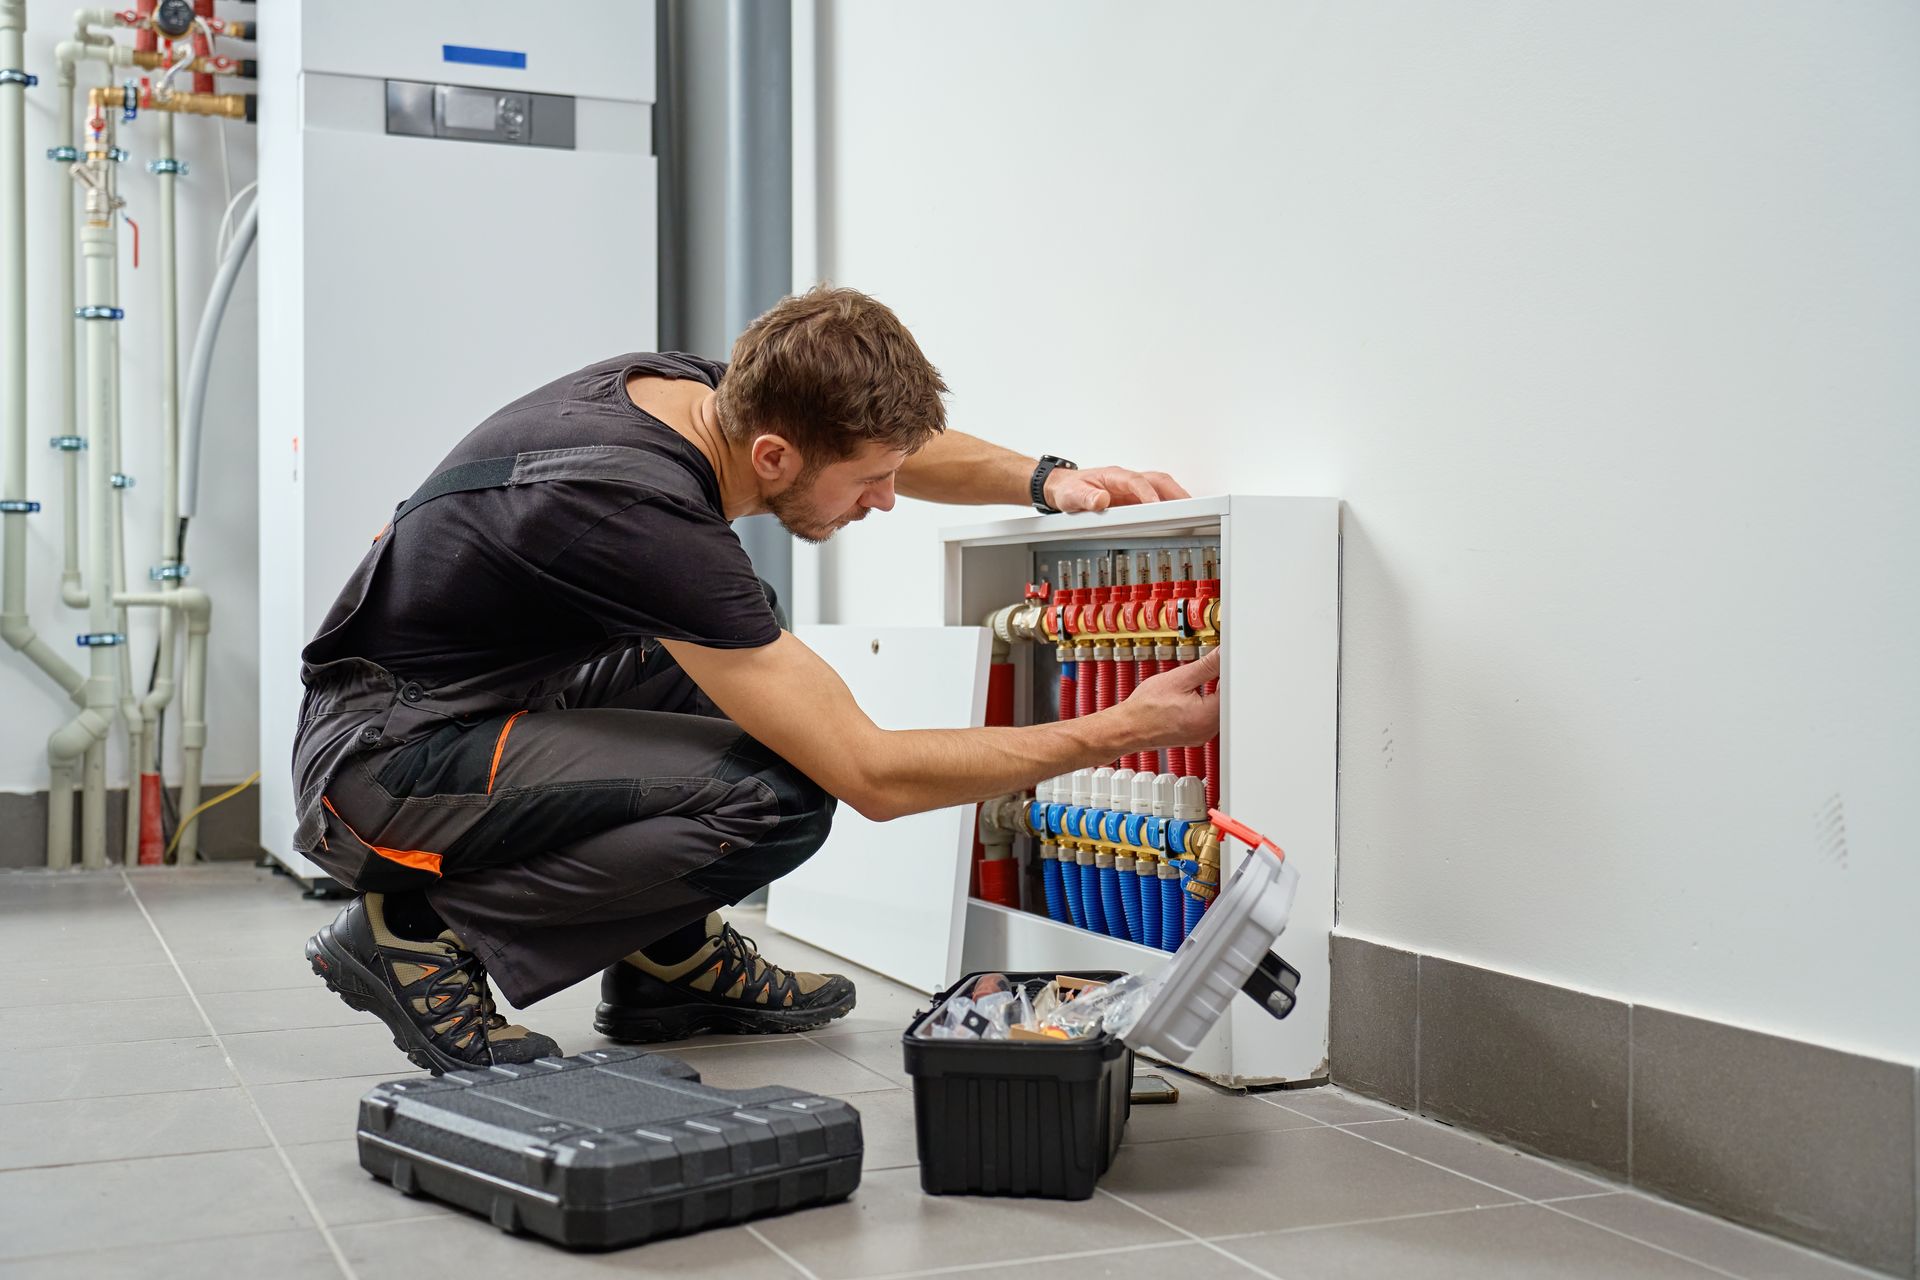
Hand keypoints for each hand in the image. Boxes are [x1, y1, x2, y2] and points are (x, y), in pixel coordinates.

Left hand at [1046, 465, 1190, 512]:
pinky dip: (1170, 504)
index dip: (1147, 493)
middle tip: (1189, 507)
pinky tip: (1178, 515)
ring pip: (1161, 487)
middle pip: (1158, 480)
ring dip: (1177, 497)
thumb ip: (1086, 498)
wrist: (1064, 488)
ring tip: (1192, 512)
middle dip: (1174, 492)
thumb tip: (1101, 499)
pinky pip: (1157, 498)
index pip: (1136, 481)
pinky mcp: (1135, 499)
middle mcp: (1127, 480)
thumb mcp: (1073, 495)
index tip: (1156, 505)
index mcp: (1113, 476)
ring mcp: (1132, 489)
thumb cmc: (1070, 488)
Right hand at [1116, 647, 1220, 749]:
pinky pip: (1209, 718)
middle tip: (1208, 669)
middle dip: (1221, 683)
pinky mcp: (1196, 736)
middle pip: (1228, 702)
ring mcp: (1203, 735)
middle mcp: (1209, 730)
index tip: (1223, 661)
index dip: (1229, 672)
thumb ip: (1206, 665)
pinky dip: (1205, 705)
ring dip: (1212, 694)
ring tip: (1194, 685)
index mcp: (1207, 717)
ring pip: (1219, 710)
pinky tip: (1192, 697)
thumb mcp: (1179, 678)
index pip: (1232, 690)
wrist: (1128, 727)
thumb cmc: (1146, 708)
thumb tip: (1222, 654)